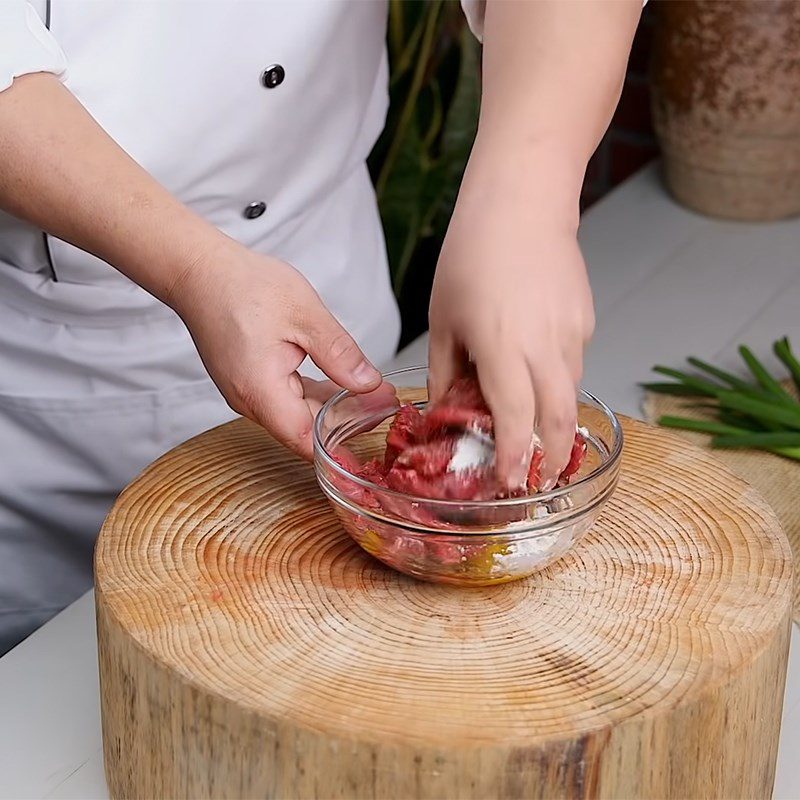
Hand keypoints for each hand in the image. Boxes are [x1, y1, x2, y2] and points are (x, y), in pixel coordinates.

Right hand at [170, 237, 383, 458]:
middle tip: (386, 403)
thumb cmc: (243, 285)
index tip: (375, 434)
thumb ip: (339, 354)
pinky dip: (316, 396)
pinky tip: (343, 384)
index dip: (342, 445)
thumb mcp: (305, 315)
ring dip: (335, 408)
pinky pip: (287, 400)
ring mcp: (247, 393)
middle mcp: (249, 401)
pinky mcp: (249, 382)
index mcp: (260, 391)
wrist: (200, 270)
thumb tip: (369, 383)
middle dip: (348, 422)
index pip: (306, 441)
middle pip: (305, 430)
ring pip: (298, 415)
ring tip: (374, 392)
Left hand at [428, 149, 593, 489]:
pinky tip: (536, 372)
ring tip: (534, 434)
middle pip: (559, 421)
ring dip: (552, 421)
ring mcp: (572, 334)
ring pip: (568, 394)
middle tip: (539, 482)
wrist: (522, 204)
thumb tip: (444, 410)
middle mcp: (544, 348)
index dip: (516, 458)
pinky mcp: (585, 321)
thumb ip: (447, 373)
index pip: (516, 421)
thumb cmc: (471, 256)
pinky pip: (572, 364)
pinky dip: (556, 383)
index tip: (512, 484)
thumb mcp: (444, 319)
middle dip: (552, 459)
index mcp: (502, 349)